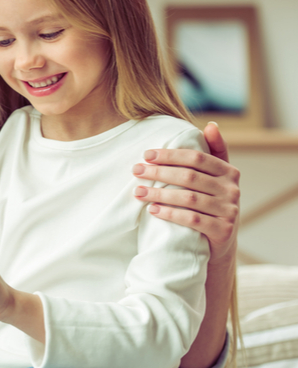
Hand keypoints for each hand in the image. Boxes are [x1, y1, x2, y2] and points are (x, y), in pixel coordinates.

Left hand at [132, 122, 239, 260]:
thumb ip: (213, 152)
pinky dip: (170, 213)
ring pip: (189, 198)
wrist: (221, 242)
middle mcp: (232, 189)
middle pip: (189, 176)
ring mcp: (229, 210)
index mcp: (229, 172)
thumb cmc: (212, 203)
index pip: (196, 158)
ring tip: (138, 192)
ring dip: (159, 194)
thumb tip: (211, 124)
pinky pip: (191, 219)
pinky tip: (152, 210)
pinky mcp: (222, 230)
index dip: (170, 155)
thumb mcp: (216, 178)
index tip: (146, 155)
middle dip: (159, 173)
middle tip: (136, 171)